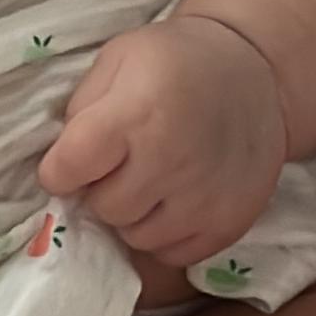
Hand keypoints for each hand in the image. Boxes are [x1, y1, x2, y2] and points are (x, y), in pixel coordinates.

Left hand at [37, 15, 285, 270]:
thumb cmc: (175, 62)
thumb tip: (60, 165)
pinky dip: (166, 234)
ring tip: (151, 180)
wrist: (257, 72)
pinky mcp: (228, 224)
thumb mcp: (119, 59)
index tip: (69, 162)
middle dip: (102, 189)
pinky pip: (172, 255)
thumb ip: (81, 109)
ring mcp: (203, 197)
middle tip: (121, 165)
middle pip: (104, 207)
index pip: (67, 169)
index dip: (59, 169)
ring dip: (134, 215)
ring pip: (136, 237)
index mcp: (137, 113)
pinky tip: (176, 200)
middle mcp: (171, 160)